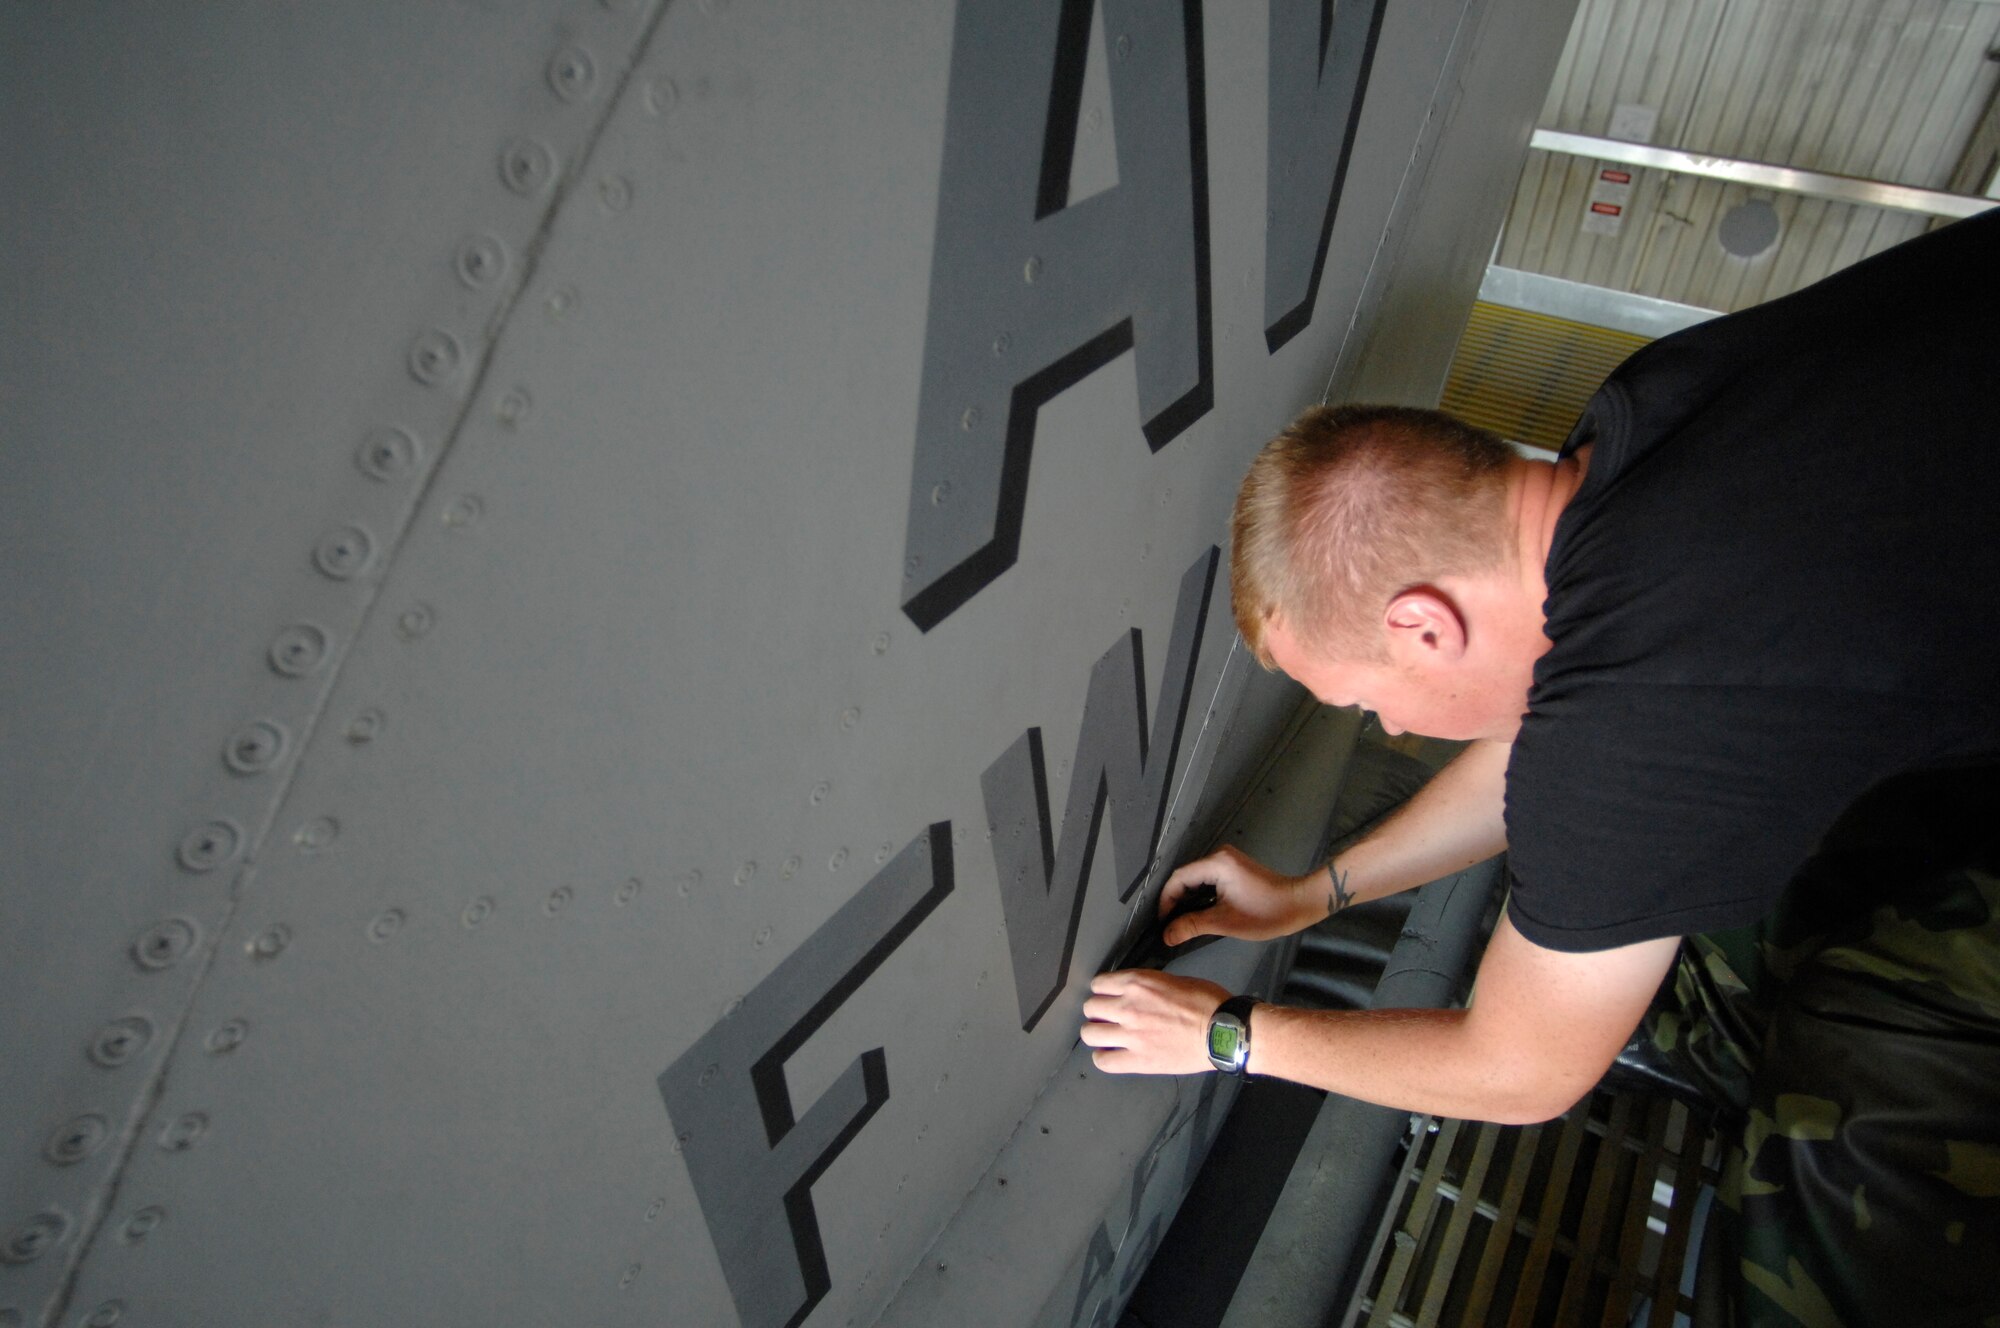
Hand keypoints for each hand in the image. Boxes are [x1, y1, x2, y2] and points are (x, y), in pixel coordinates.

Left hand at [1081, 969, 1232, 1074]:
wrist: (1223, 1031)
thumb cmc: (1206, 1001)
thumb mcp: (1174, 980)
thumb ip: (1149, 985)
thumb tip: (1138, 992)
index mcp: (1137, 983)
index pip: (1099, 984)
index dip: (1104, 991)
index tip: (1110, 997)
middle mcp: (1128, 1007)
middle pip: (1090, 1007)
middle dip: (1098, 1011)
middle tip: (1110, 1017)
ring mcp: (1130, 1035)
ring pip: (1090, 1033)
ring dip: (1097, 1033)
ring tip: (1107, 1036)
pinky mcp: (1138, 1060)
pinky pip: (1104, 1061)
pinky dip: (1103, 1057)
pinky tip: (1112, 1054)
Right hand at [1157, 845, 1319, 945]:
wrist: (1298, 904)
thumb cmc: (1267, 913)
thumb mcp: (1225, 922)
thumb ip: (1192, 926)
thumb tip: (1167, 935)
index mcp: (1217, 863)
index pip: (1179, 878)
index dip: (1166, 900)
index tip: (1162, 921)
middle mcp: (1220, 855)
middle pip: (1186, 876)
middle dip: (1175, 900)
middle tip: (1168, 923)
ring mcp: (1227, 860)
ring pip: (1196, 878)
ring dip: (1187, 898)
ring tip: (1179, 920)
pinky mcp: (1233, 867)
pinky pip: (1208, 878)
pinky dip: (1199, 895)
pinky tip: (1197, 911)